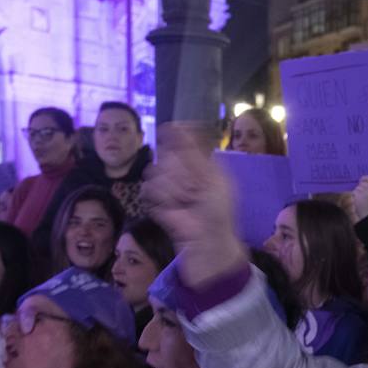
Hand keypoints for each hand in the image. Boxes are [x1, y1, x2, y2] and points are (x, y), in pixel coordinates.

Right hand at [143, 123, 247, 286]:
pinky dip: (163, 199)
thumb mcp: (213, 178)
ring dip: (172, 187)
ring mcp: (167, 186)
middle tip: (193, 188)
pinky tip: (174, 209)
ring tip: (185, 201)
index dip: (177, 137)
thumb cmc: (217, 211)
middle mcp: (181, 171)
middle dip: (179, 170)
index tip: (174, 135)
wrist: (207, 241)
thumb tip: (180, 126)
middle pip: (166, 154)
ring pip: (156, 172)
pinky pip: (149, 189)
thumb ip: (195, 154)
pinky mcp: (156, 201)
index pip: (181, 141)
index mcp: (199, 164)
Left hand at [351, 175, 367, 220]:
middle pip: (361, 183)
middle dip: (360, 187)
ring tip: (362, 199)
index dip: (364, 178)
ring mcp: (364, 191)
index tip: (361, 180)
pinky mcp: (358, 194)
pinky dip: (355, 196)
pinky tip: (359, 201)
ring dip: (358, 193)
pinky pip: (354, 192)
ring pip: (357, 188)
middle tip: (362, 194)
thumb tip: (361, 180)